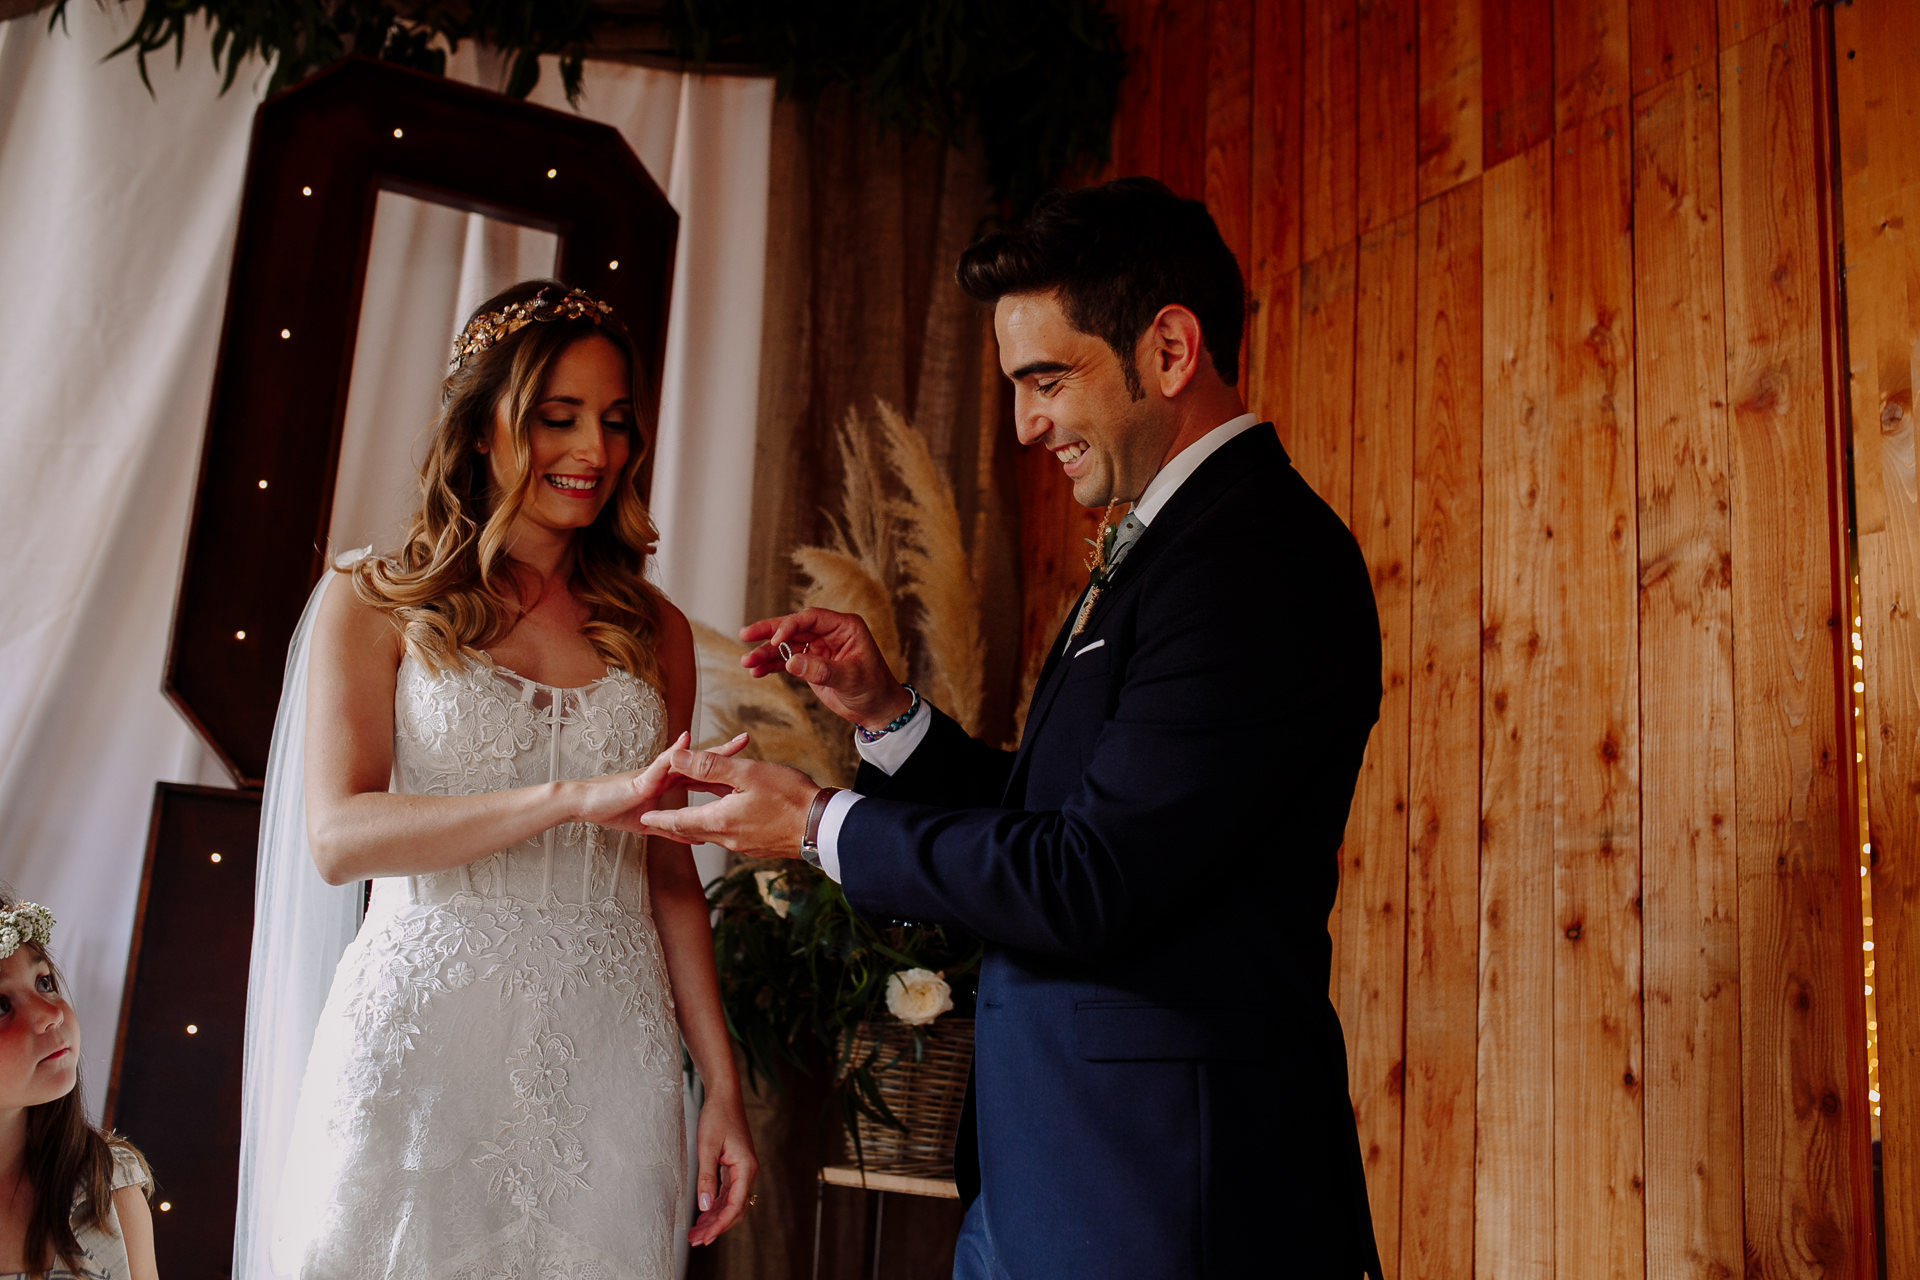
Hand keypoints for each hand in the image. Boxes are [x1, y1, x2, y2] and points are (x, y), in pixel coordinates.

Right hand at [571, 731, 748, 832]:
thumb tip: (698, 839)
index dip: (723, 768)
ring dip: (707, 752)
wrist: (586, 805)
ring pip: (684, 760)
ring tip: (728, 744)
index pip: (702, 773)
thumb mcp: (650, 825)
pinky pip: (659, 767)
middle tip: (746, 740)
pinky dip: (673, 756)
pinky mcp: (640, 779)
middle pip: (699, 762)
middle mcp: (665, 774)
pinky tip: (685, 744)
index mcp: (669, 783)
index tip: (747, 763)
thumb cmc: (614, 810)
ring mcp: (653, 774)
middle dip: (723, 753)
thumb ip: (674, 829)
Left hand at [638, 749, 820, 858]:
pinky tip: (727, 814)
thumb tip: (676, 757)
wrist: (823, 827)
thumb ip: (708, 766)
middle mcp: (728, 838)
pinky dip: (720, 825)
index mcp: (719, 820)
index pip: (679, 822)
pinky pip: (731, 835)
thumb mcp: (746, 773)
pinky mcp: (760, 846)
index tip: (644, 820)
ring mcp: (745, 845)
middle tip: (658, 821)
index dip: (660, 820)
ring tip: (688, 815)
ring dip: (698, 824)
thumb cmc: (789, 796)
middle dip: (674, 824)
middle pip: (693, 831)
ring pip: (712, 833)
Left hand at [687, 1091, 756, 1246]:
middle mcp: (748, 1171)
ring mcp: (742, 1170)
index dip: (720, 1225)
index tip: (704, 1237)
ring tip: (696, 1232)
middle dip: (717, 1226)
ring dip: (715, 1218)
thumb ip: (706, 1178)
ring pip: (731, 1203)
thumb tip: (704, 1206)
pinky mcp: (735, 1167)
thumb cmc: (717, 1117)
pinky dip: (716, 1206)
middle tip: (696, 1239)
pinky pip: (728, 1193)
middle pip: (735, 1209)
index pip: (735, 1205)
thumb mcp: (707, 1147)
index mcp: (745, 1167)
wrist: (724, 1096)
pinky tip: (703, 1214)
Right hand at [740, 608, 911, 732]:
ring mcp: (818, 649)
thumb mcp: (850, 678)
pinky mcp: (811, 665)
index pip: (811, 618)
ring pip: (786, 646)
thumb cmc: (873, 689)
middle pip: (793, 627)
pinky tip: (756, 672)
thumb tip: (792, 662)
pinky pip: (787, 662)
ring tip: (746, 662)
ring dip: (765, 653)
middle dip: (768, 633)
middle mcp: (829, 634)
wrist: (877, 710)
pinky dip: (771, 667)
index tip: (775, 640)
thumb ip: (821, 670)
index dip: (790, 625)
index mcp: (844, 627)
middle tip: (745, 634)